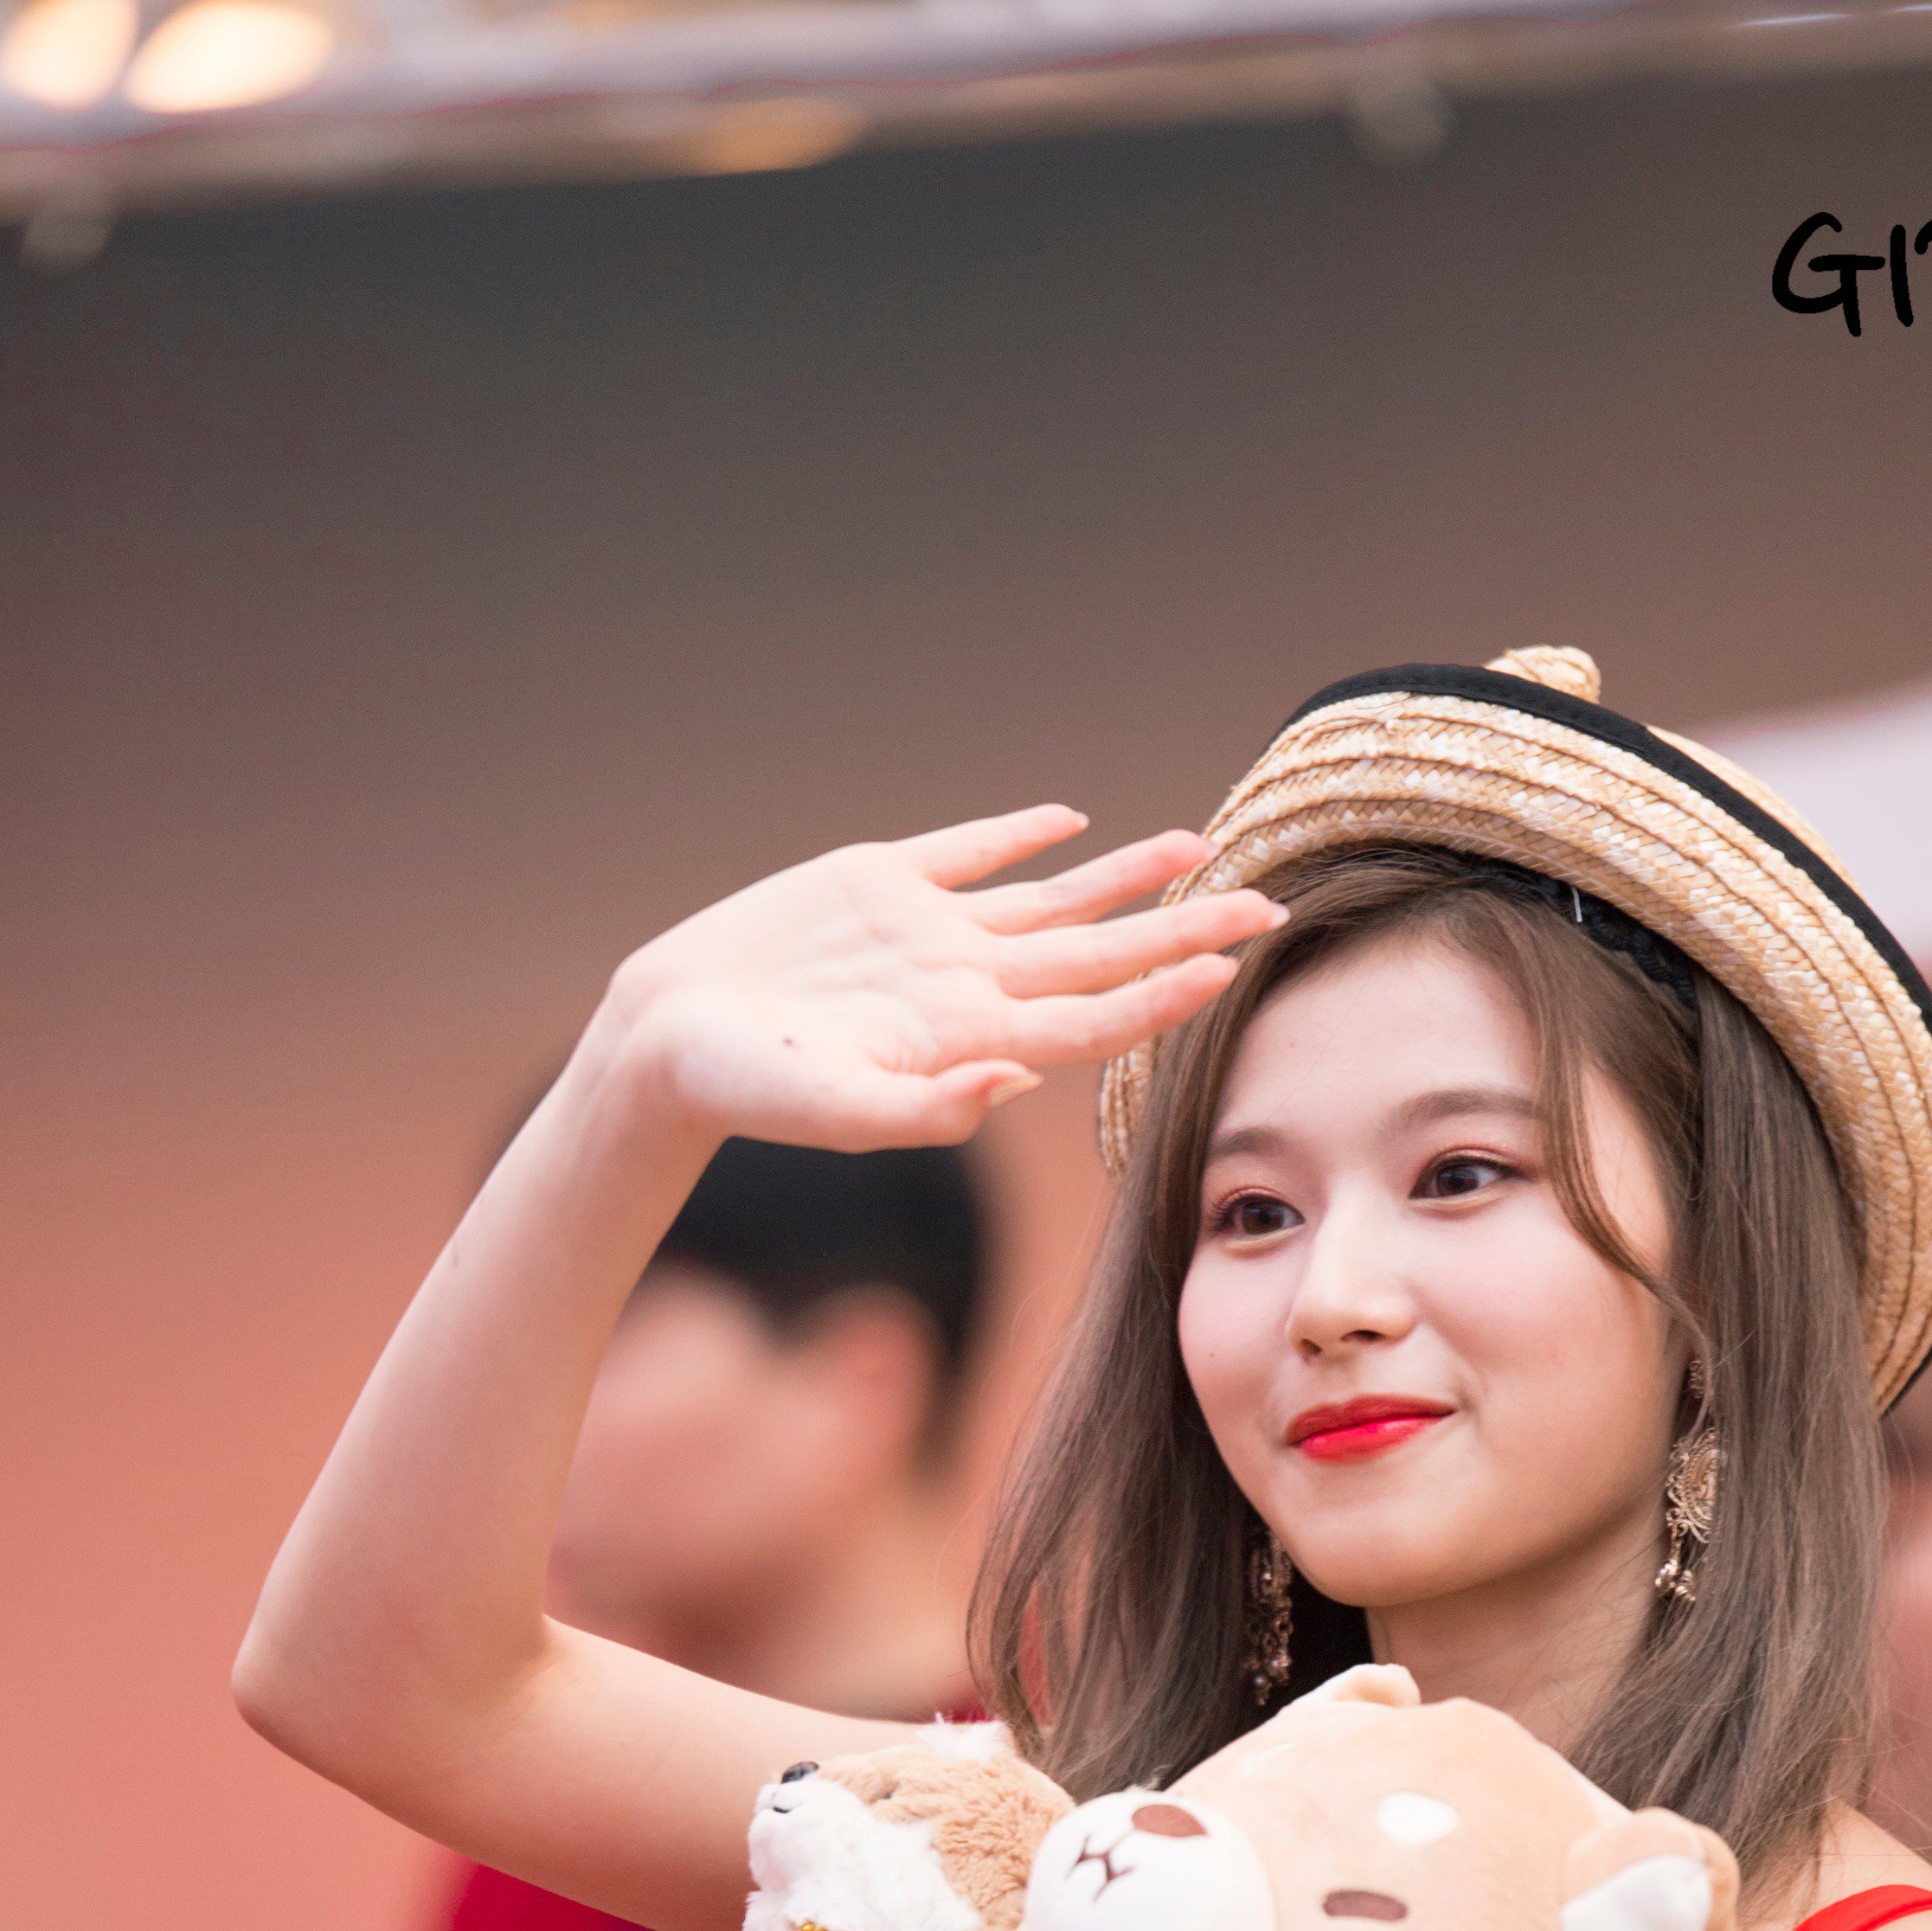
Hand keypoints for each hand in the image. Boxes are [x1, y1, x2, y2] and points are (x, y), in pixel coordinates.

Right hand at [592, 811, 1285, 1154]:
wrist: (664, 1045)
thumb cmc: (743, 1091)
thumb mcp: (832, 1110)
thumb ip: (924, 1109)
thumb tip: (1015, 1082)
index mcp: (966, 1038)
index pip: (1090, 1016)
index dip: (1161, 993)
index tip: (1230, 969)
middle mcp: (964, 986)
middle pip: (1097, 954)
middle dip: (1183, 931)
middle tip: (1268, 905)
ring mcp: (926, 935)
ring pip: (1051, 900)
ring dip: (1125, 878)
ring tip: (1197, 847)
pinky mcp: (876, 886)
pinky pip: (967, 854)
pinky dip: (1021, 835)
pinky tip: (1070, 820)